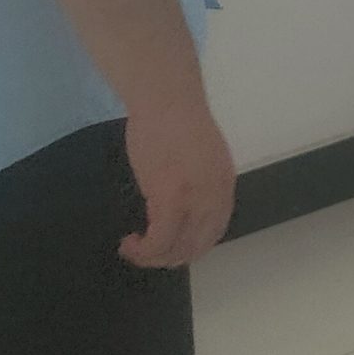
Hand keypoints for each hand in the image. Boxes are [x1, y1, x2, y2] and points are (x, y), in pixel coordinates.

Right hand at [121, 97, 236, 268]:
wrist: (166, 97)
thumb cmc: (174, 118)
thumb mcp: (198, 157)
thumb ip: (196, 183)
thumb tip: (182, 205)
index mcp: (224, 184)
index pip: (213, 231)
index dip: (191, 246)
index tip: (169, 246)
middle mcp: (215, 196)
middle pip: (197, 246)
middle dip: (171, 257)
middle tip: (148, 253)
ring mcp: (195, 199)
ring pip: (177, 248)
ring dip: (153, 257)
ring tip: (134, 248)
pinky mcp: (170, 198)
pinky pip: (159, 240)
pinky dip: (144, 250)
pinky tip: (129, 242)